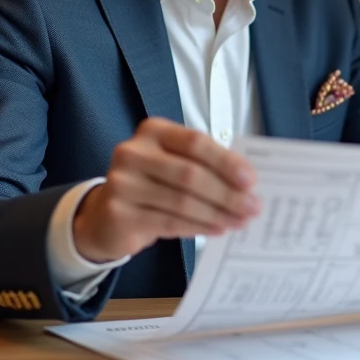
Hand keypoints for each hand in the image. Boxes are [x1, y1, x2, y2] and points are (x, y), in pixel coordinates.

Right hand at [72, 118, 260, 262]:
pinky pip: (168, 222)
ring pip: (181, 201)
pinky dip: (198, 227)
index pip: (195, 142)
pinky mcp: (119, 213)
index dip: (225, 161)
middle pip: (190, 174)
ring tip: (239, 221)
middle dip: (227, 193)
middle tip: (252, 207)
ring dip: (216, 214)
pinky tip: (217, 229)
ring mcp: (122, 183)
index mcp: (153, 131)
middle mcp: (133, 152)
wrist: (107, 215)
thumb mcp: (173, 163)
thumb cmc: (152, 184)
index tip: (251, 180)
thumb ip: (204, 165)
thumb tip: (246, 182)